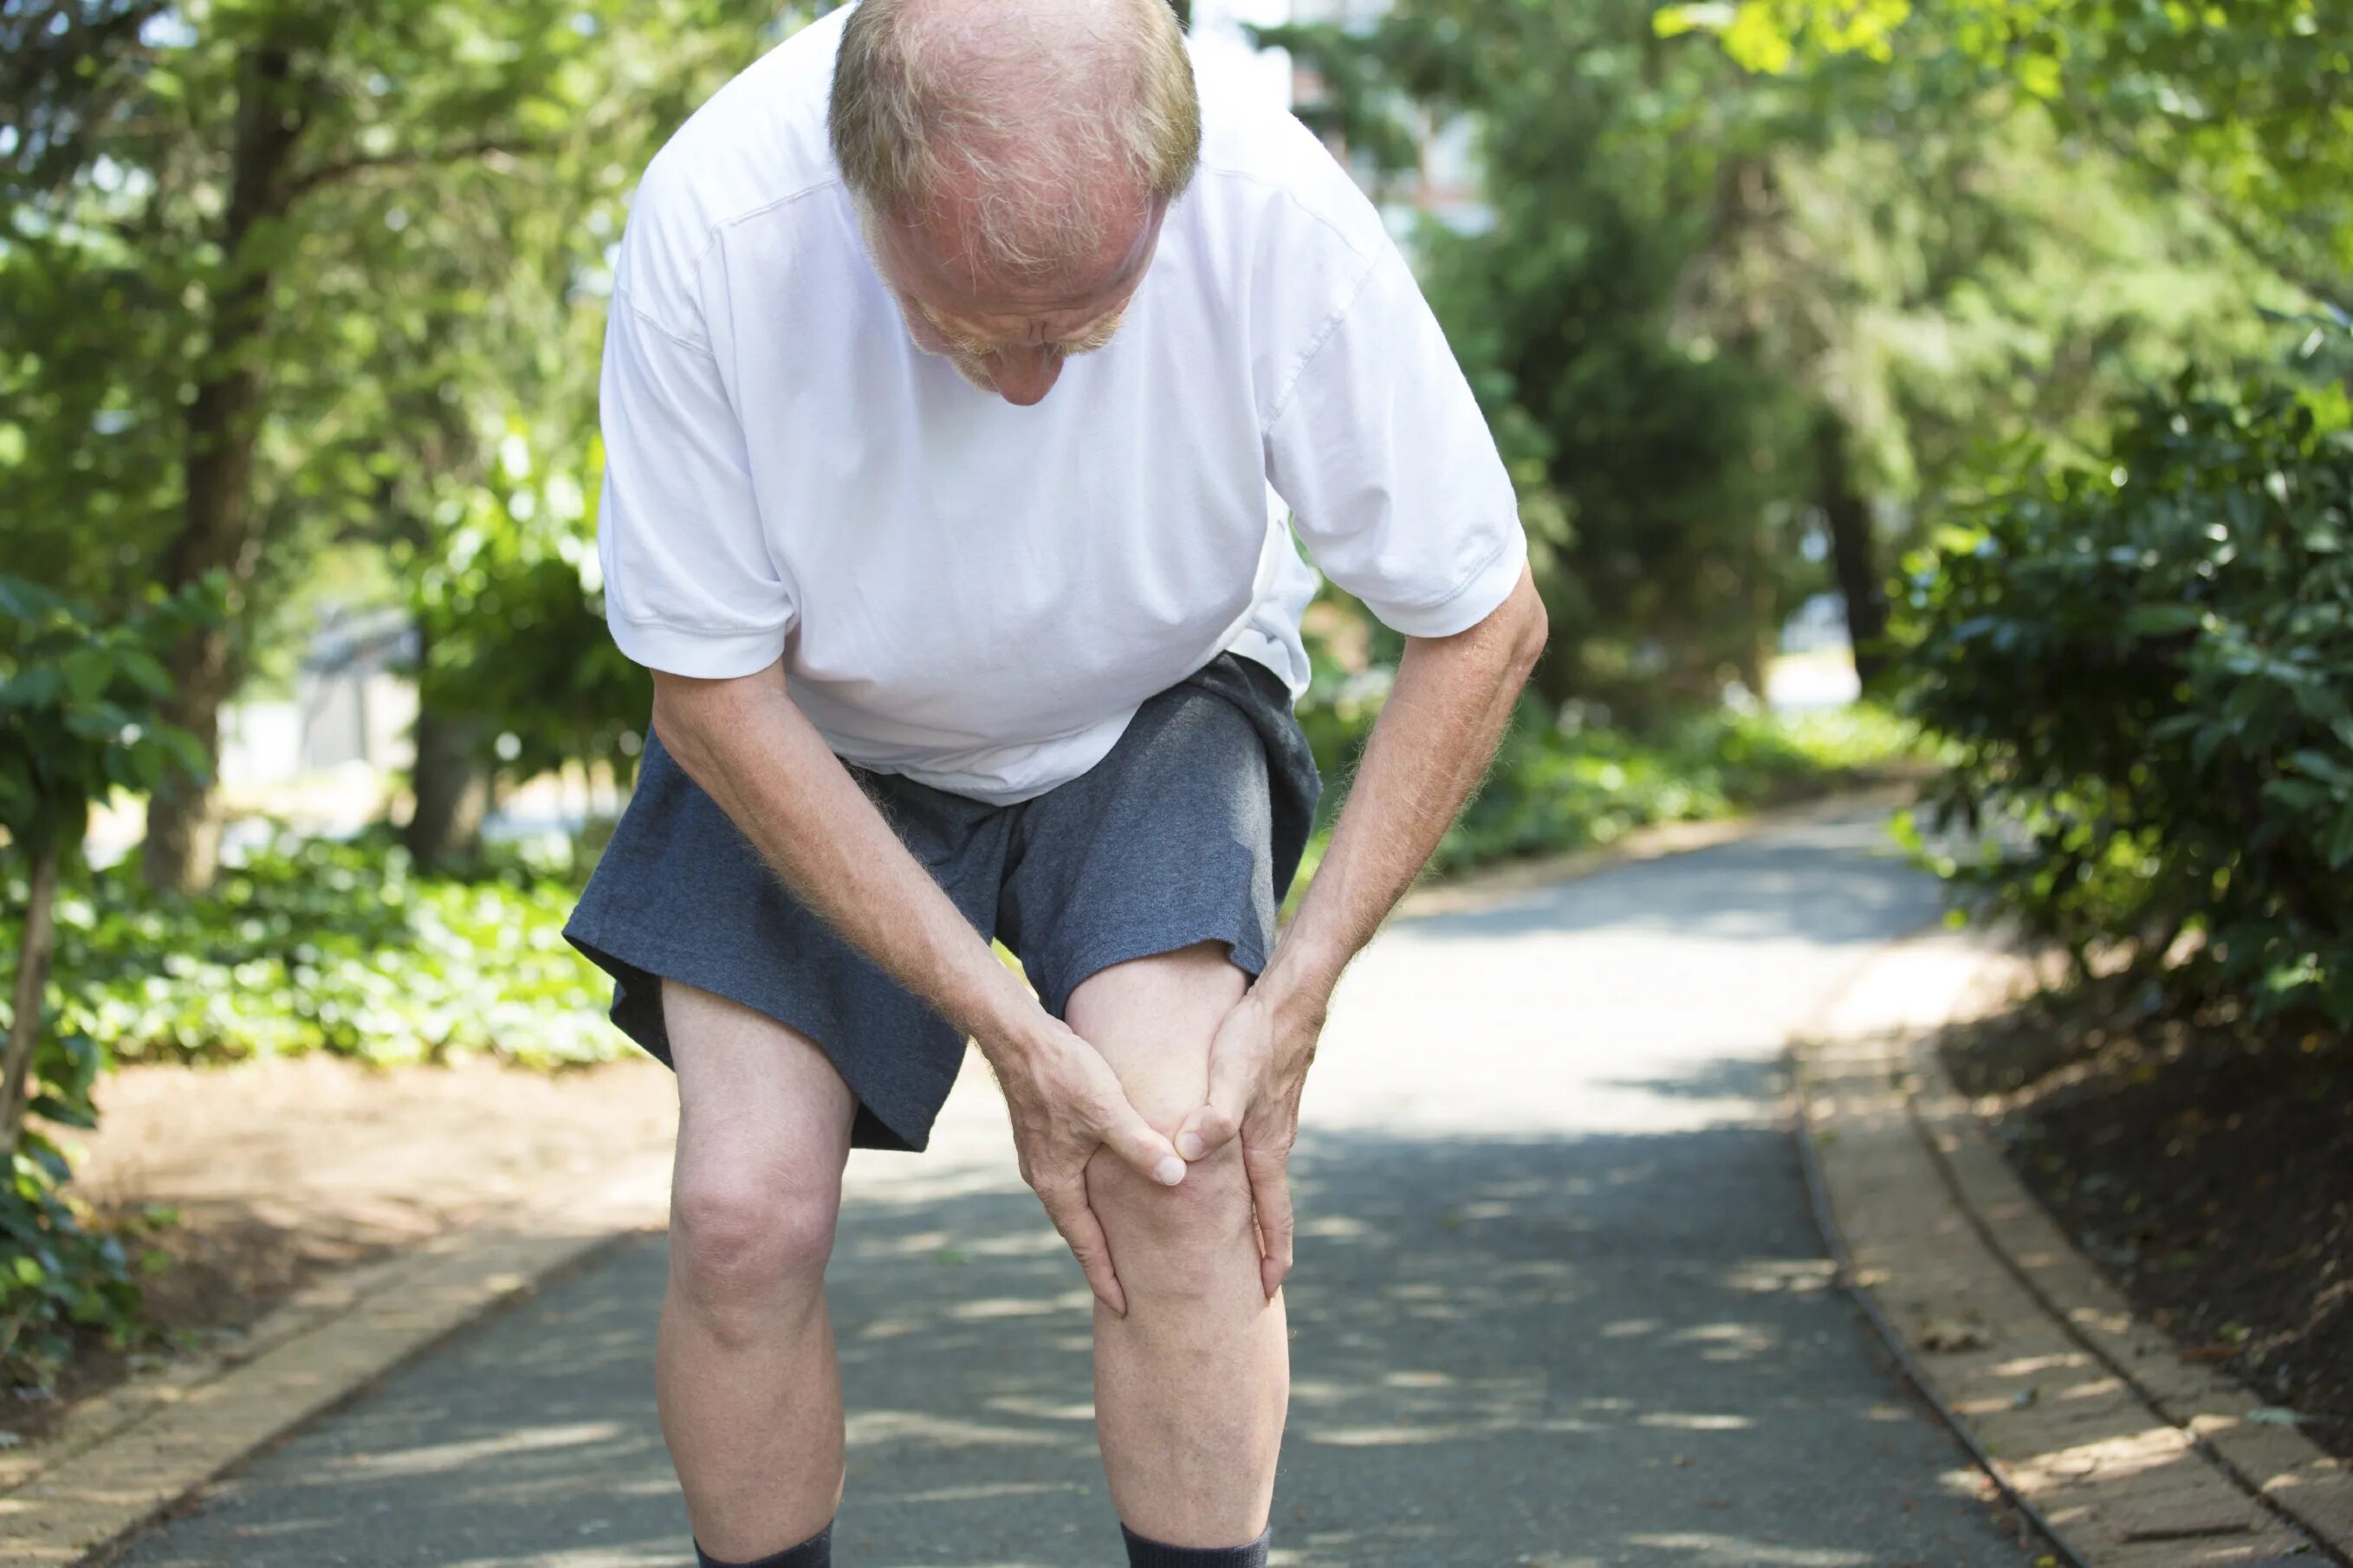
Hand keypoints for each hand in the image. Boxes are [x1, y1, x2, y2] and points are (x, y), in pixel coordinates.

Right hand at [989, 1019, 1186, 1316]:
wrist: (1016, 1036)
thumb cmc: (1062, 1071)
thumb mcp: (1107, 1109)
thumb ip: (1140, 1145)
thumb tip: (1176, 1179)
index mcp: (1057, 1181)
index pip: (1085, 1244)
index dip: (1105, 1277)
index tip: (1123, 1309)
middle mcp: (1044, 1176)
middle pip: (1076, 1230)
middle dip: (1099, 1260)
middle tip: (1124, 1291)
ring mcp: (1040, 1156)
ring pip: (1072, 1204)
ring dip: (1093, 1228)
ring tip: (1118, 1247)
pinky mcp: (1042, 1134)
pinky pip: (1069, 1179)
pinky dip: (1087, 1198)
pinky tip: (1105, 1190)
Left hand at [1172, 984, 1324, 1298]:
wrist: (1292, 999)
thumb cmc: (1258, 1037)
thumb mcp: (1230, 1076)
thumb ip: (1214, 1116)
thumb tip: (1189, 1153)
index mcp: (1266, 1147)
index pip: (1273, 1215)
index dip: (1271, 1253)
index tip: (1268, 1289)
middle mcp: (1273, 1141)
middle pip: (1272, 1205)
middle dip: (1266, 1244)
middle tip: (1258, 1281)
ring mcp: (1273, 1121)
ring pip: (1264, 1179)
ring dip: (1259, 1211)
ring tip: (1245, 1236)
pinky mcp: (1268, 1101)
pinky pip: (1258, 1152)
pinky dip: (1251, 1177)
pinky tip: (1235, 1170)